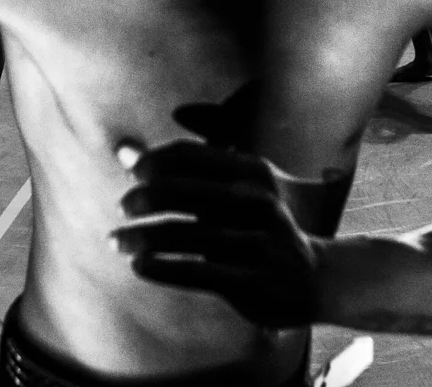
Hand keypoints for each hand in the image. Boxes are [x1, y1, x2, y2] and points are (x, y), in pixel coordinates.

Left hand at [110, 137, 321, 327]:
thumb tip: (121, 150)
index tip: (133, 173)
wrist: (315, 278)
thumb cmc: (255, 226)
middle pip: (183, 191)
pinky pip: (197, 272)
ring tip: (117, 240)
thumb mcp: (228, 190)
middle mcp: (258, 202)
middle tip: (121, 207)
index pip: (190, 155)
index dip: (154, 160)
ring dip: (141, 236)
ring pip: (185, 235)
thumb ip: (177, 170)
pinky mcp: (253, 282)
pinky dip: (162, 267)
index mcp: (253, 171)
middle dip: (143, 197)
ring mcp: (258, 243)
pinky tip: (140, 264)